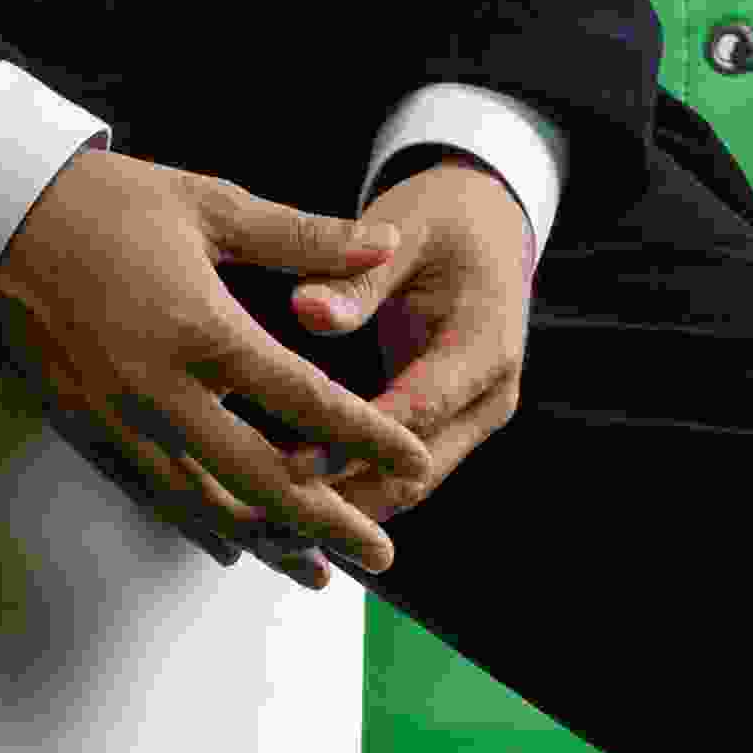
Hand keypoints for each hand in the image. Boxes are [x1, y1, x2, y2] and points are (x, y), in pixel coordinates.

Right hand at [0, 148, 438, 581]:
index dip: (367, 437)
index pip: (303, 401)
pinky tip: (234, 550)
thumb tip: (387, 246)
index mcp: (202, 330)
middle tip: (382, 555)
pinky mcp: (85, 427)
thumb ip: (304, 237)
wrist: (1, 216)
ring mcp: (118, 417)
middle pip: (258, 479)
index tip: (416, 462)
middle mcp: (160, 389)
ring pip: (202, 504)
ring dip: (266, 542)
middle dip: (326, 524)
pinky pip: (150, 494)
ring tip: (318, 572)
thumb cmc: (111, 202)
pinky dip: (198, 527)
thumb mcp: (213, 205)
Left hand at [274, 157, 532, 532]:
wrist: (486, 226)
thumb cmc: (439, 218)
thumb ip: (358, 275)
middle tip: (265, 523)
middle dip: (343, 503)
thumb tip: (307, 311)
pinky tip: (282, 511)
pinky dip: (345, 495)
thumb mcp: (403, 229)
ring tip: (264, 534)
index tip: (291, 468)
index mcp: (487, 345)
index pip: (418, 411)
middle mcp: (488, 397)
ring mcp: (468, 420)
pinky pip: (394, 474)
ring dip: (341, 514)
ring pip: (405, 488)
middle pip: (415, 472)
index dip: (354, 444)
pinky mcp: (441, 428)